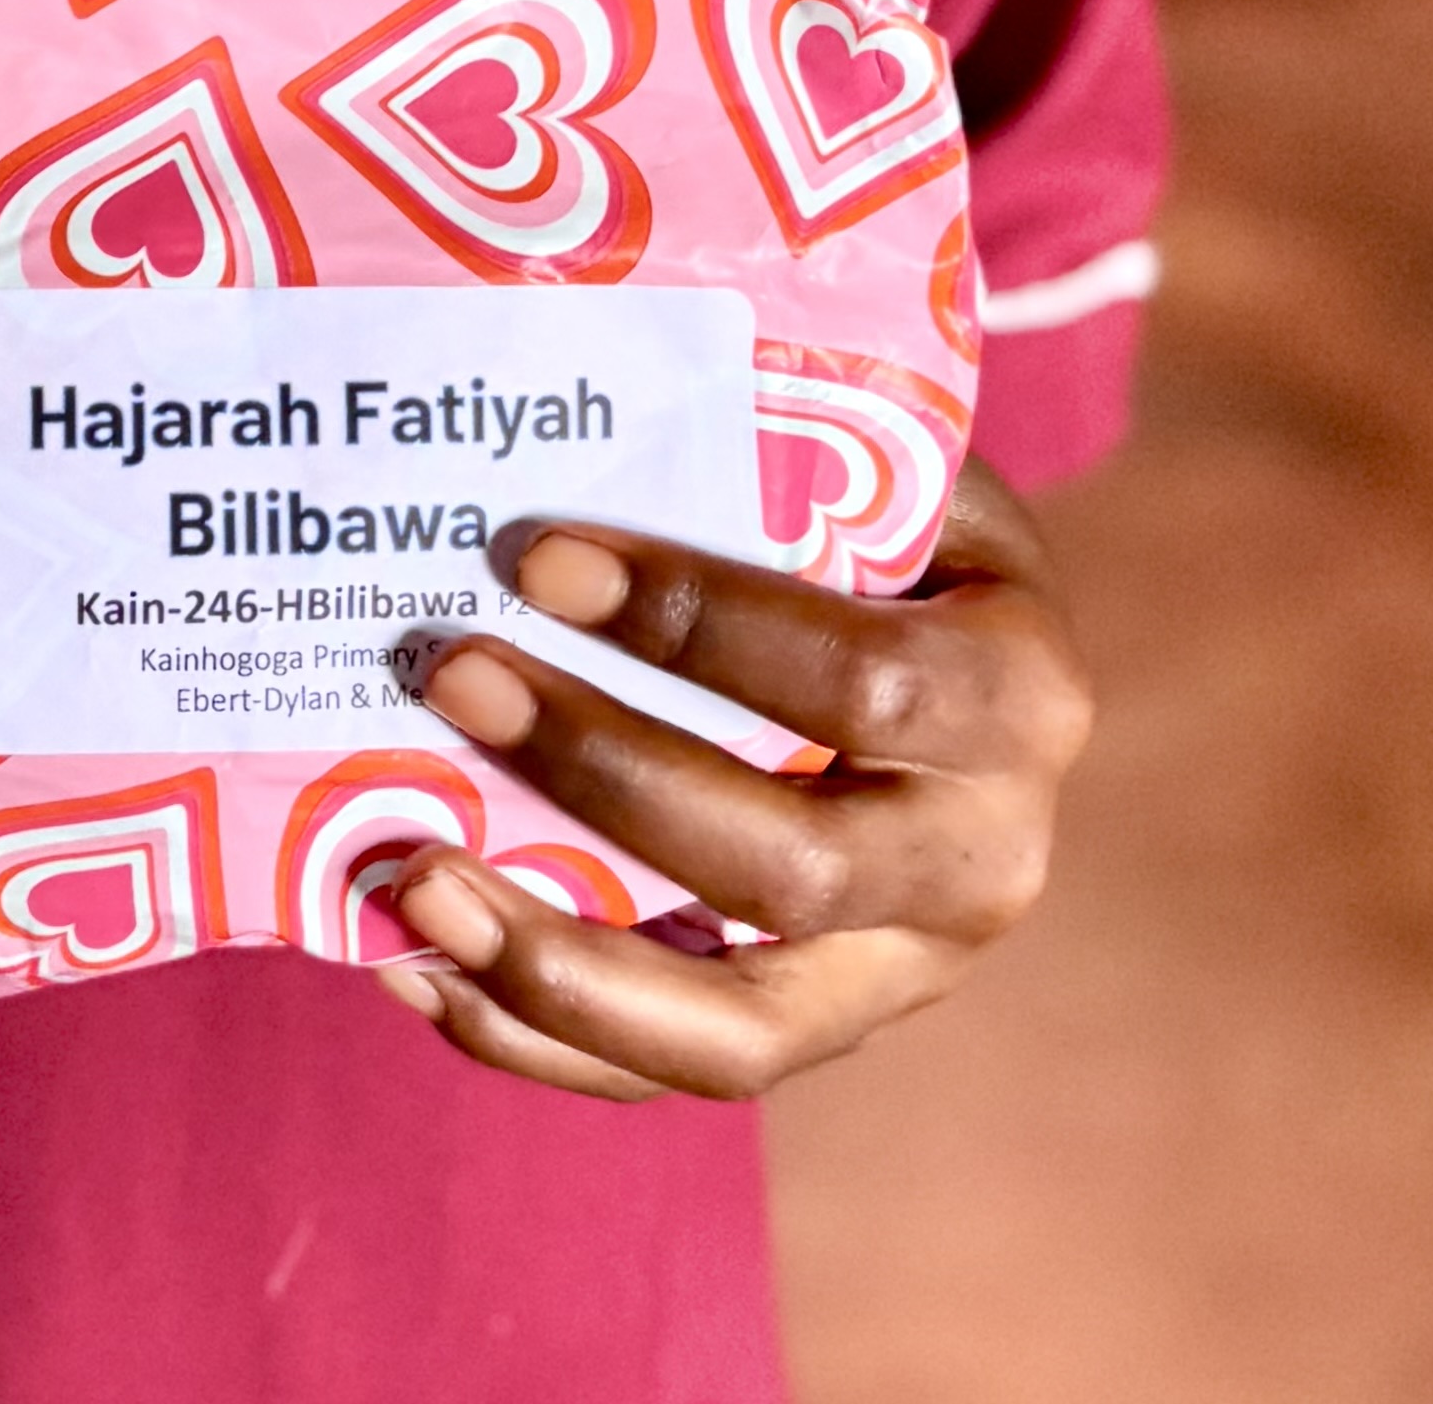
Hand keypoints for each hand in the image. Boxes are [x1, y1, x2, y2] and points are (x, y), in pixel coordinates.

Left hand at [383, 462, 1087, 1098]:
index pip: (860, 678)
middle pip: (787, 866)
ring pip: (733, 1030)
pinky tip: (415, 962)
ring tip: (410, 882)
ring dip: (552, 962)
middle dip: (599, 769)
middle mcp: (986, 860)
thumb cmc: (889, 525)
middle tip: (448, 674)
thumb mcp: (888, 461)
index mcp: (1022, 694)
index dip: (696, 623)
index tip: (536, 558)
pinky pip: (672, 1070)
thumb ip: (785, 439)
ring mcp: (904, 970)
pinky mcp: (820, 1030)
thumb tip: (563, 361)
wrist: (961, 655)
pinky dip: (536, 1032)